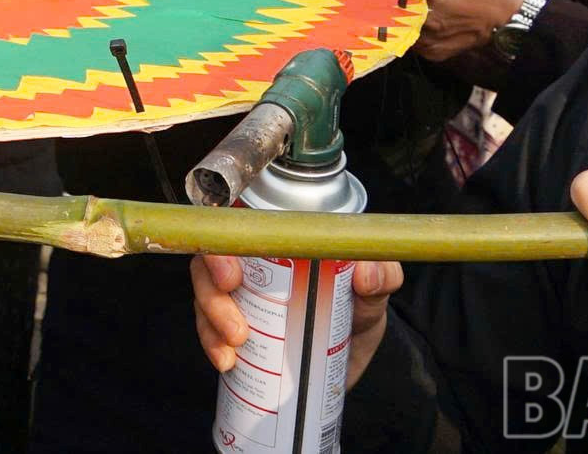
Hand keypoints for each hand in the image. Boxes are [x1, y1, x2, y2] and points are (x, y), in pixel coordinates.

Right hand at [192, 251, 403, 388]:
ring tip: (234, 345)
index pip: (240, 225)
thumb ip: (382, 278)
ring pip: (204, 292)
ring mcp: (239, 294)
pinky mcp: (230, 325)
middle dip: (211, 290)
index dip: (224, 242)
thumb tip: (367, 270)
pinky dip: (210, 343)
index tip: (231, 273)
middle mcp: (252, 263)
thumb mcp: (374, 297)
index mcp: (280, 243)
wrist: (348, 363)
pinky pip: (207, 327)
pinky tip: (226, 361)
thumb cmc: (357, 315)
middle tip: (235, 325)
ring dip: (210, 319)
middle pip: (211, 258)